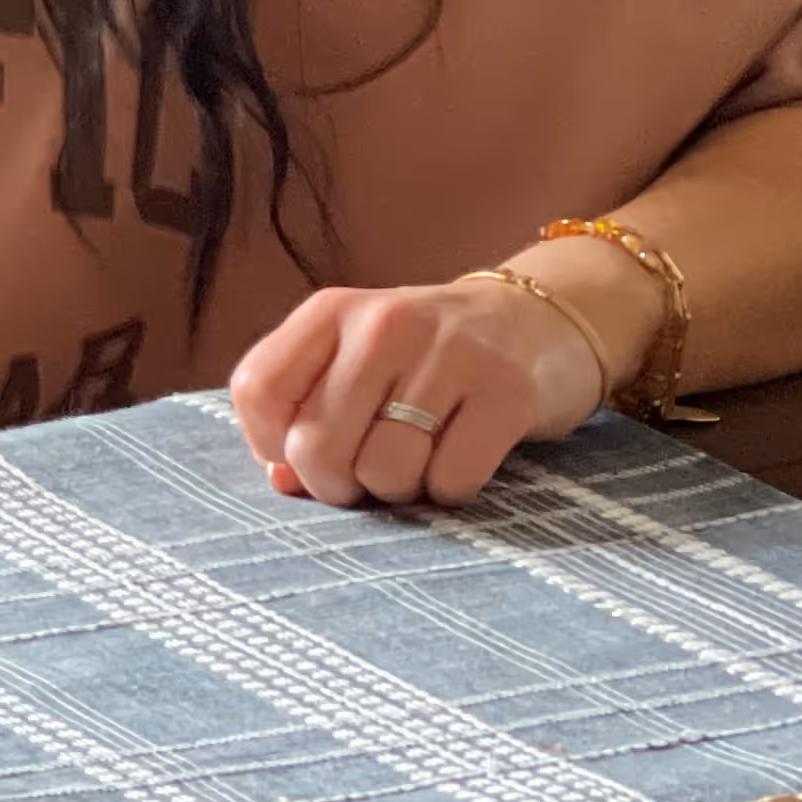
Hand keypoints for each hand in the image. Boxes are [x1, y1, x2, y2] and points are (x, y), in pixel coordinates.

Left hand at [227, 269, 619, 508]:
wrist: (542, 320)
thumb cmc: (426, 358)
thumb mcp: (356, 364)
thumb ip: (306, 413)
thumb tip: (282, 479)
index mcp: (332, 311)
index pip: (258, 389)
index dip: (268, 443)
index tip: (299, 454)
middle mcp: (385, 323)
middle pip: (317, 445)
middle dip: (336, 483)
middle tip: (364, 474)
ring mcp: (450, 353)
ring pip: (384, 470)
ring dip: (397, 489)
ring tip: (417, 461)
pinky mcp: (508, 391)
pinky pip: (451, 479)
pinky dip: (450, 490)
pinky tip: (459, 462)